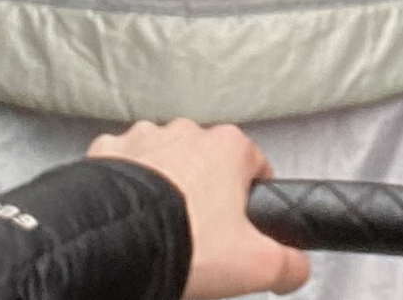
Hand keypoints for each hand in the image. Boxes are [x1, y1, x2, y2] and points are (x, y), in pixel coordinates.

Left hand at [88, 119, 310, 297]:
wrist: (114, 244)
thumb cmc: (186, 243)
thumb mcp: (256, 265)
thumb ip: (290, 264)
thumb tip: (297, 269)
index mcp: (229, 147)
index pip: (256, 166)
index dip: (252, 200)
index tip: (241, 227)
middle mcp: (187, 133)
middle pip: (207, 163)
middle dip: (205, 193)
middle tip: (198, 236)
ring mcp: (144, 139)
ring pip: (163, 160)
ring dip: (164, 185)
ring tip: (158, 228)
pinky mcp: (105, 152)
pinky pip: (121, 165)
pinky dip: (125, 185)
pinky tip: (127, 216)